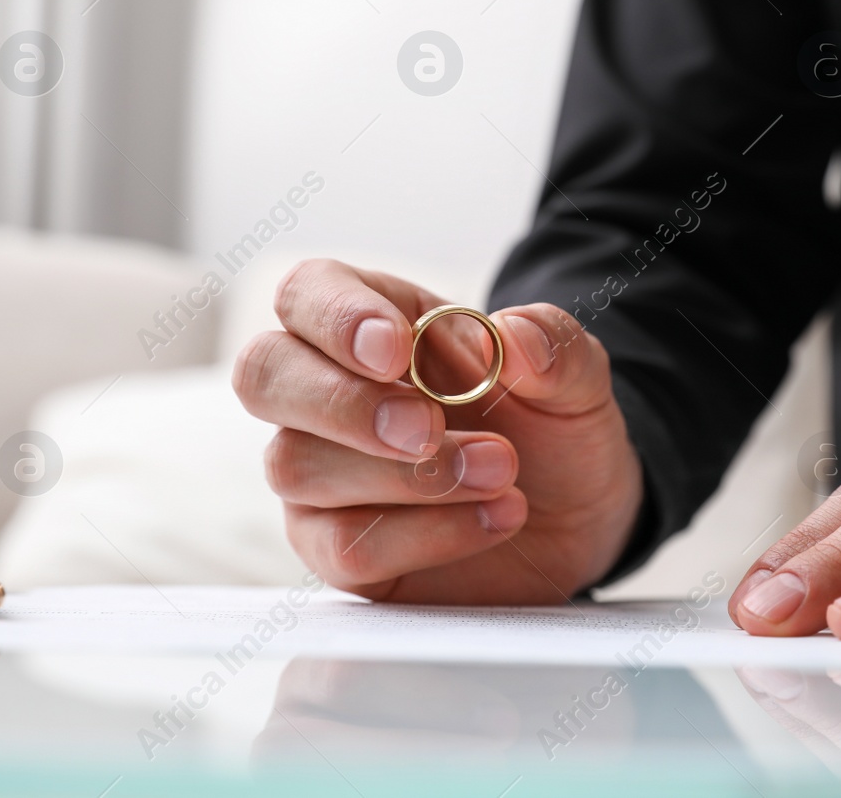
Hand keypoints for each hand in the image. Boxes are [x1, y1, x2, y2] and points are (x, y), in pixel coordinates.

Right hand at [233, 259, 642, 602]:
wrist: (579, 519)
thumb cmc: (553, 431)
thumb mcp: (576, 381)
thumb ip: (555, 347)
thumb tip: (517, 335)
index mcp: (375, 324)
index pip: (307, 293)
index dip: (335, 316)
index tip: (396, 351)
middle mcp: (327, 392)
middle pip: (261, 373)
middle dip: (341, 403)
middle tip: (427, 429)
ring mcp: (322, 474)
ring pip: (296, 465)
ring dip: (406, 476)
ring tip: (501, 473)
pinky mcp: (336, 548)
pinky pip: (340, 547)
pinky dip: (425, 534)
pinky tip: (495, 518)